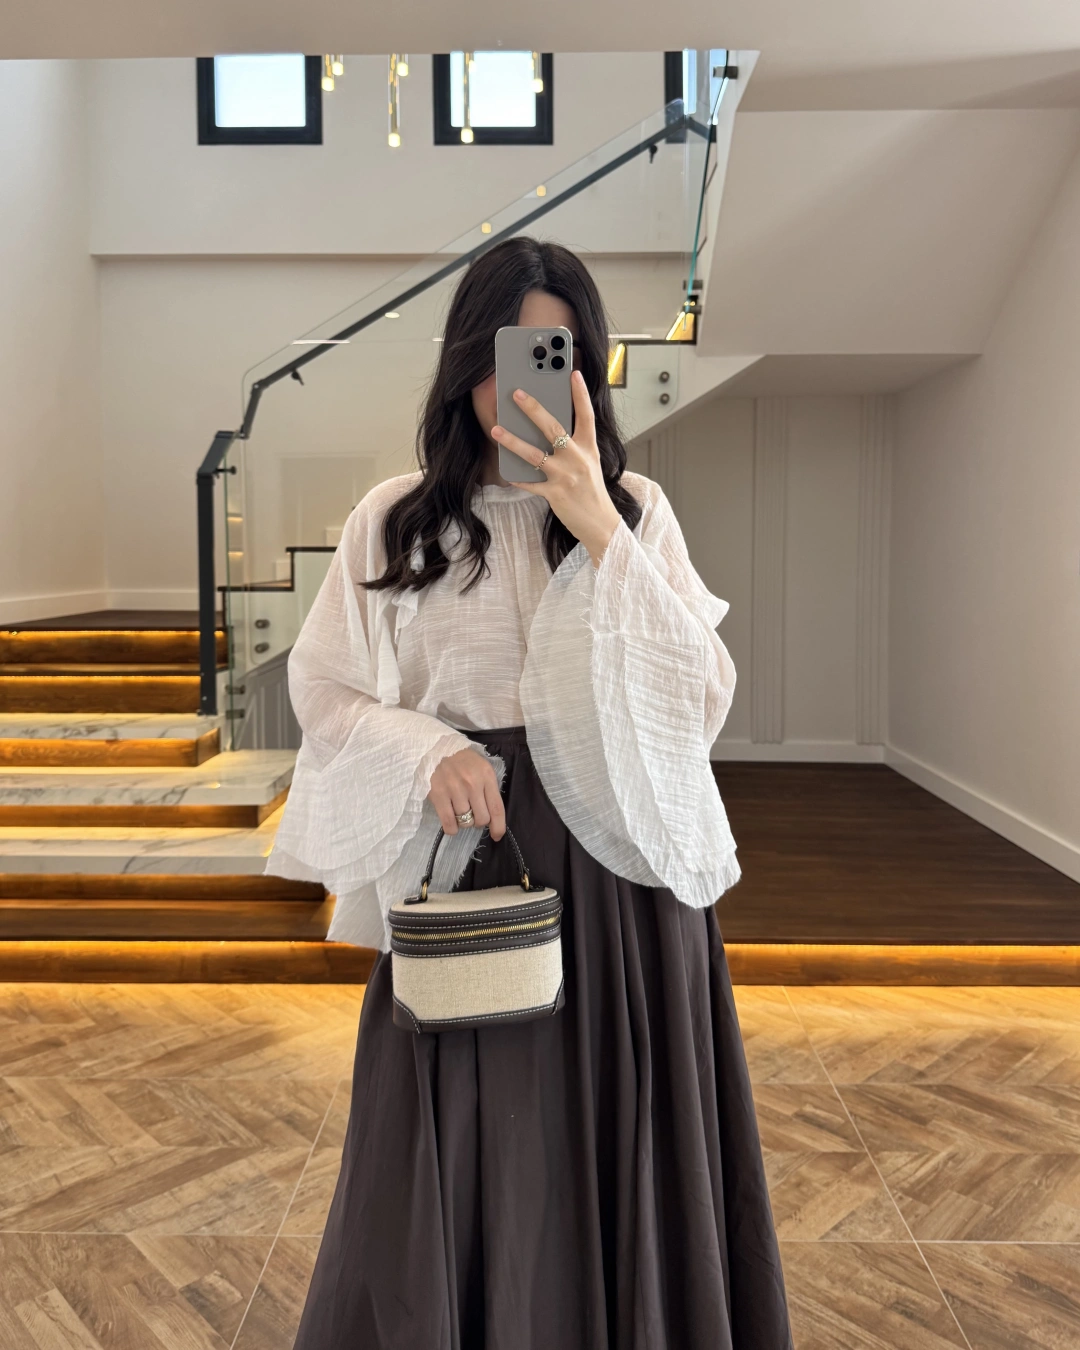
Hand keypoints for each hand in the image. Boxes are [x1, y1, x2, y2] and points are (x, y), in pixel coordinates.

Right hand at [428, 748, 505, 839]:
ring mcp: (455, 790)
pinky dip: (452, 828)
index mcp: (486, 776)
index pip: (497, 808)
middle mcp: (472, 784)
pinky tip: (451, 824)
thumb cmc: (462, 760)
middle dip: (479, 821)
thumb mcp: (482, 768)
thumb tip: (493, 816)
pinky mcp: (438, 795)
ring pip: (465, 822)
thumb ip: (489, 788)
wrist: (436, 747)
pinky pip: (449, 823)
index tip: (497, 835)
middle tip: (473, 813)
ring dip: (464, 822)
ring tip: (459, 812)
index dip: (498, 826)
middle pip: (482, 818)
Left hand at [493, 369, 621, 566]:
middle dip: (532, 408)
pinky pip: (531, 483)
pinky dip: (518, 478)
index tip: (572, 372)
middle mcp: (578, 459)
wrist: (602, 524)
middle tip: (515, 393)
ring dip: (513, 441)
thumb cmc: (592, 492)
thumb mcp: (590, 464)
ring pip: (534, 454)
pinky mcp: (555, 494)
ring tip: (496, 430)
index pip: (586, 415)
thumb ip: (574, 446)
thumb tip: (548, 429)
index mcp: (589, 448)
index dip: (580, 394)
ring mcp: (566, 477)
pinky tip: (507, 471)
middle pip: (553, 427)